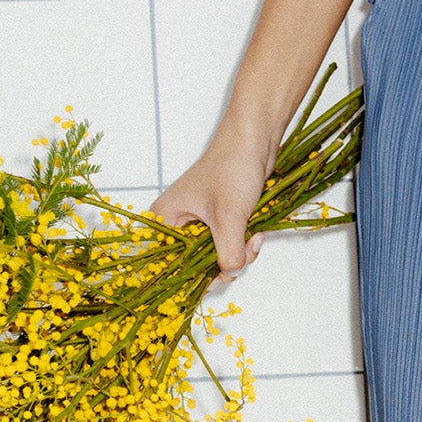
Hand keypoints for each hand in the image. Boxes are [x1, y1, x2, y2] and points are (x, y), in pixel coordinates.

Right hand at [152, 127, 274, 279]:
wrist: (254, 142)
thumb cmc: (232, 168)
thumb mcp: (229, 218)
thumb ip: (227, 254)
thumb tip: (230, 273)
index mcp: (165, 220)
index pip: (168, 264)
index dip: (190, 277)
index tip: (214, 279)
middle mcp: (178, 224)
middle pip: (195, 266)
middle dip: (224, 263)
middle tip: (243, 251)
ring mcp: (199, 224)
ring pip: (216, 258)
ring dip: (239, 254)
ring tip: (253, 236)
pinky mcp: (219, 222)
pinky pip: (229, 246)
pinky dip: (244, 245)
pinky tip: (256, 233)